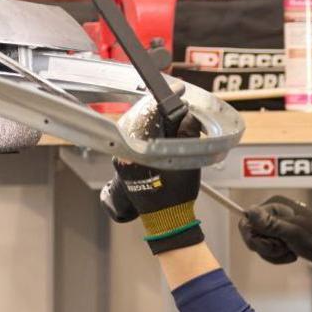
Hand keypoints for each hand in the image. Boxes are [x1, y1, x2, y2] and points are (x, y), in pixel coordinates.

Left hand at [104, 113, 204, 252]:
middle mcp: (124, 154)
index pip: (149, 115)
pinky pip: (138, 140)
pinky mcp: (126, 164)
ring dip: (157, 123)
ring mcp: (123, 159)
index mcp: (136, 151)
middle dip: (161, 111)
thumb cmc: (176, 196)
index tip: (178, 91)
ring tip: (175, 120)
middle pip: (142, 120)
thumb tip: (188, 114)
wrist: (167, 221)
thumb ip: (187, 134)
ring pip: (140, 129)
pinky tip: (164, 134)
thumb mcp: (187, 162)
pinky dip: (152, 134)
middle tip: (179, 104)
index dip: (167, 101)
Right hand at [239, 195, 311, 271]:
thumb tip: (249, 211)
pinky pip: (269, 249)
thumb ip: (269, 224)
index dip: (253, 236)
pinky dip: (278, 256)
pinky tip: (292, 254)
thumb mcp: (293, 232)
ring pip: (260, 244)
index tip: (269, 244)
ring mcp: (278, 225)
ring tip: (291, 251)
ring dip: (274, 253)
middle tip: (284, 247)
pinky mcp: (283, 236)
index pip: (247, 220)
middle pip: (252, 234)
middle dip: (266, 247)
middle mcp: (274, 212)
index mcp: (275, 205)